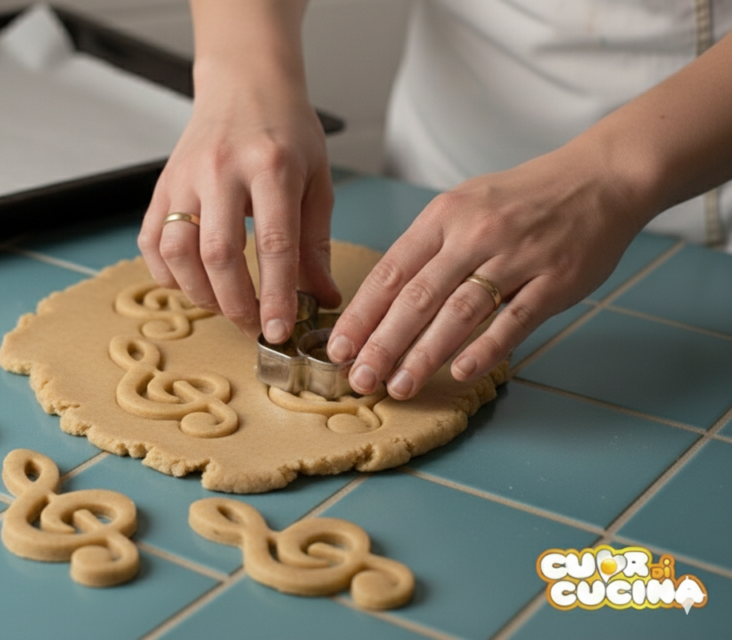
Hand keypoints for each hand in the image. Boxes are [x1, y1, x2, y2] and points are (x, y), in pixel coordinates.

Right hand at [138, 66, 340, 342]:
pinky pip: (151, 241)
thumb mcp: (317, 180)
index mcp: (271, 167)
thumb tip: (322, 299)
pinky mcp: (162, 185)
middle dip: (236, 304)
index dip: (275, 296)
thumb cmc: (287, 132)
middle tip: (253, 327)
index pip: (274, 245)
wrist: (245, 84)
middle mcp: (222, 170)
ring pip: (177, 251)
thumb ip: (316, 243)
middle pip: (218, 254)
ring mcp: (185, 177)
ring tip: (225, 306)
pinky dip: (168, 274)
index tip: (279, 332)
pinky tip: (193, 283)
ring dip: (200, 292)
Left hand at [327, 142, 652, 399]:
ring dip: (424, 354)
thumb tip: (383, 301)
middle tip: (360, 378)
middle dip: (383, 343)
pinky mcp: (554, 281)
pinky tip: (459, 373)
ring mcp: (516, 258)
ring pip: (459, 313)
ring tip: (400, 385)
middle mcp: (475, 234)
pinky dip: (485, 349)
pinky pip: (513, 321)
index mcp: (444, 216)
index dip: (363, 314)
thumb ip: (427, 248)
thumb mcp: (464, 204)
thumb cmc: (523, 198)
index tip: (339, 347)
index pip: (392, 271)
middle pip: (418, 297)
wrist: (600, 178)